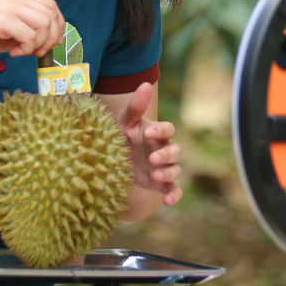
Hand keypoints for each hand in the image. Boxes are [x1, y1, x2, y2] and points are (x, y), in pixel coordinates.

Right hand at [0, 0, 64, 59]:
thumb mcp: (6, 31)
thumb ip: (25, 32)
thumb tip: (47, 43)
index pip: (51, 6)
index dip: (57, 25)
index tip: (50, 43)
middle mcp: (16, 0)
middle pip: (52, 15)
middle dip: (51, 38)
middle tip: (37, 52)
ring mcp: (10, 8)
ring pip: (44, 24)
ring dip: (39, 44)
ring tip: (23, 52)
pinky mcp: (3, 21)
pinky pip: (29, 36)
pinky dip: (25, 49)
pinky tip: (12, 53)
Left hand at [117, 83, 182, 205]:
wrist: (110, 162)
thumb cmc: (119, 136)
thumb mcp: (123, 123)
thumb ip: (135, 107)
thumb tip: (145, 83)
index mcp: (155, 132)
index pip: (168, 129)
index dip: (161, 130)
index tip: (149, 132)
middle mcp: (163, 149)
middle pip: (175, 150)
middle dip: (166, 154)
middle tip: (153, 158)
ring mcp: (163, 167)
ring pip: (176, 170)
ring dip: (168, 172)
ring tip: (155, 175)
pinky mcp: (160, 184)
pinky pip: (173, 190)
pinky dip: (174, 196)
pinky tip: (167, 201)